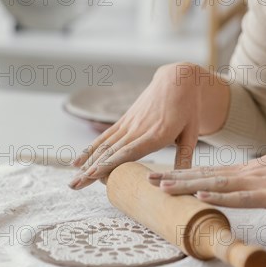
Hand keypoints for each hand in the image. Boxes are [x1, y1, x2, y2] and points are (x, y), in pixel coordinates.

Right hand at [68, 63, 201, 189]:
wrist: (176, 80)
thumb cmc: (189, 108)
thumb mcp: (192, 132)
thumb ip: (185, 156)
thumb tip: (185, 184)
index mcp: (157, 133)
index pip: (129, 151)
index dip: (110, 164)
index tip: (93, 175)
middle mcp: (139, 129)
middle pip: (111, 152)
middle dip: (92, 170)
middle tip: (75, 186)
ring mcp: (129, 124)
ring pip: (104, 146)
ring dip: (87, 164)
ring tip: (73, 181)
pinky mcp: (125, 120)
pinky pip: (105, 136)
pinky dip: (90, 149)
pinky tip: (78, 162)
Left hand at [147, 139, 265, 209]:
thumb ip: (250, 180)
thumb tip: (235, 184)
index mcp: (241, 170)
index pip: (206, 171)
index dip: (181, 173)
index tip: (161, 175)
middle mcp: (241, 173)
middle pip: (202, 175)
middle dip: (174, 178)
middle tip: (148, 180)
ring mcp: (252, 182)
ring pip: (214, 184)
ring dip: (188, 185)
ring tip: (164, 187)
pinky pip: (240, 196)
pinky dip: (220, 196)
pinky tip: (203, 195)